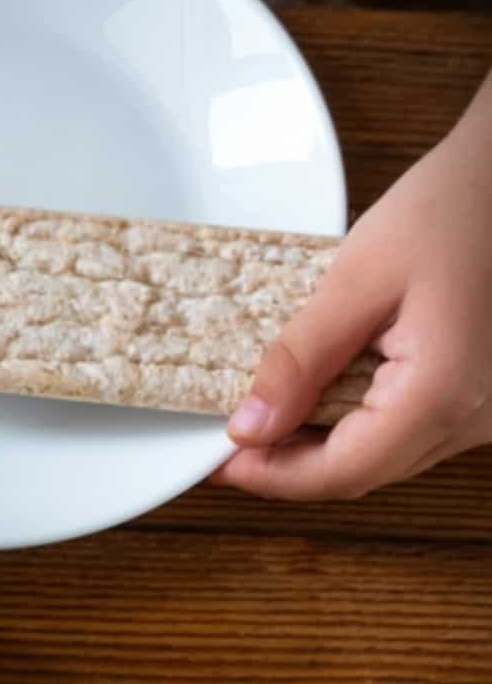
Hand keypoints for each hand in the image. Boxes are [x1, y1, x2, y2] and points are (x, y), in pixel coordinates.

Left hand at [213, 72, 491, 499]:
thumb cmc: (452, 207)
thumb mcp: (359, 277)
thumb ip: (301, 358)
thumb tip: (249, 426)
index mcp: (442, 394)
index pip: (343, 470)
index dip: (273, 476)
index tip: (218, 462)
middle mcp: (472, 420)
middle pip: (364, 473)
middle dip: (291, 466)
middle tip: (230, 441)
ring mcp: (483, 414)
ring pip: (387, 458)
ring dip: (322, 449)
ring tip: (264, 419)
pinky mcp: (479, 396)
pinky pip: (410, 432)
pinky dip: (358, 426)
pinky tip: (318, 399)